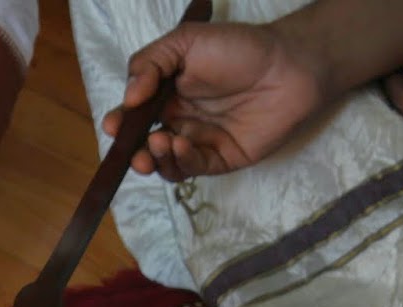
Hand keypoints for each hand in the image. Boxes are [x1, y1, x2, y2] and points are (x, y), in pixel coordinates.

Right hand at [103, 21, 327, 180]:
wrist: (289, 65)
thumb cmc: (239, 48)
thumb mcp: (186, 41)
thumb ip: (150, 63)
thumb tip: (128, 98)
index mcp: (167, 93)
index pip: (134, 115)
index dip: (120, 123)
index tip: (113, 125)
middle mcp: (179, 120)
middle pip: (144, 144)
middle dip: (132, 151)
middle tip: (133, 150)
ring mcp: (199, 141)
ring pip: (164, 162)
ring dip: (154, 158)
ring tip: (159, 143)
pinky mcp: (220, 159)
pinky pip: (191, 168)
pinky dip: (180, 161)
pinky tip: (180, 143)